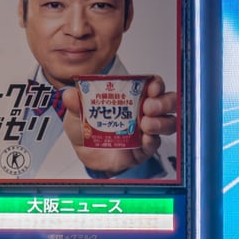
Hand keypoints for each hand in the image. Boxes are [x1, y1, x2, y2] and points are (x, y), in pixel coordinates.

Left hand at [61, 75, 177, 176]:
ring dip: (161, 122)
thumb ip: (75, 103)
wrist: (83, 154)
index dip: (156, 84)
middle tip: (149, 105)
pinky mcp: (143, 150)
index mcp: (132, 97)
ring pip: (168, 123)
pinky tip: (146, 138)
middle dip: (163, 102)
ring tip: (146, 124)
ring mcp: (146, 131)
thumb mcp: (78, 112)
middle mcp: (144, 112)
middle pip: (168, 103)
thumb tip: (70, 94)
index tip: (152, 86)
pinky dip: (152, 141)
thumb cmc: (88, 128)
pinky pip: (155, 144)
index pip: (153, 85)